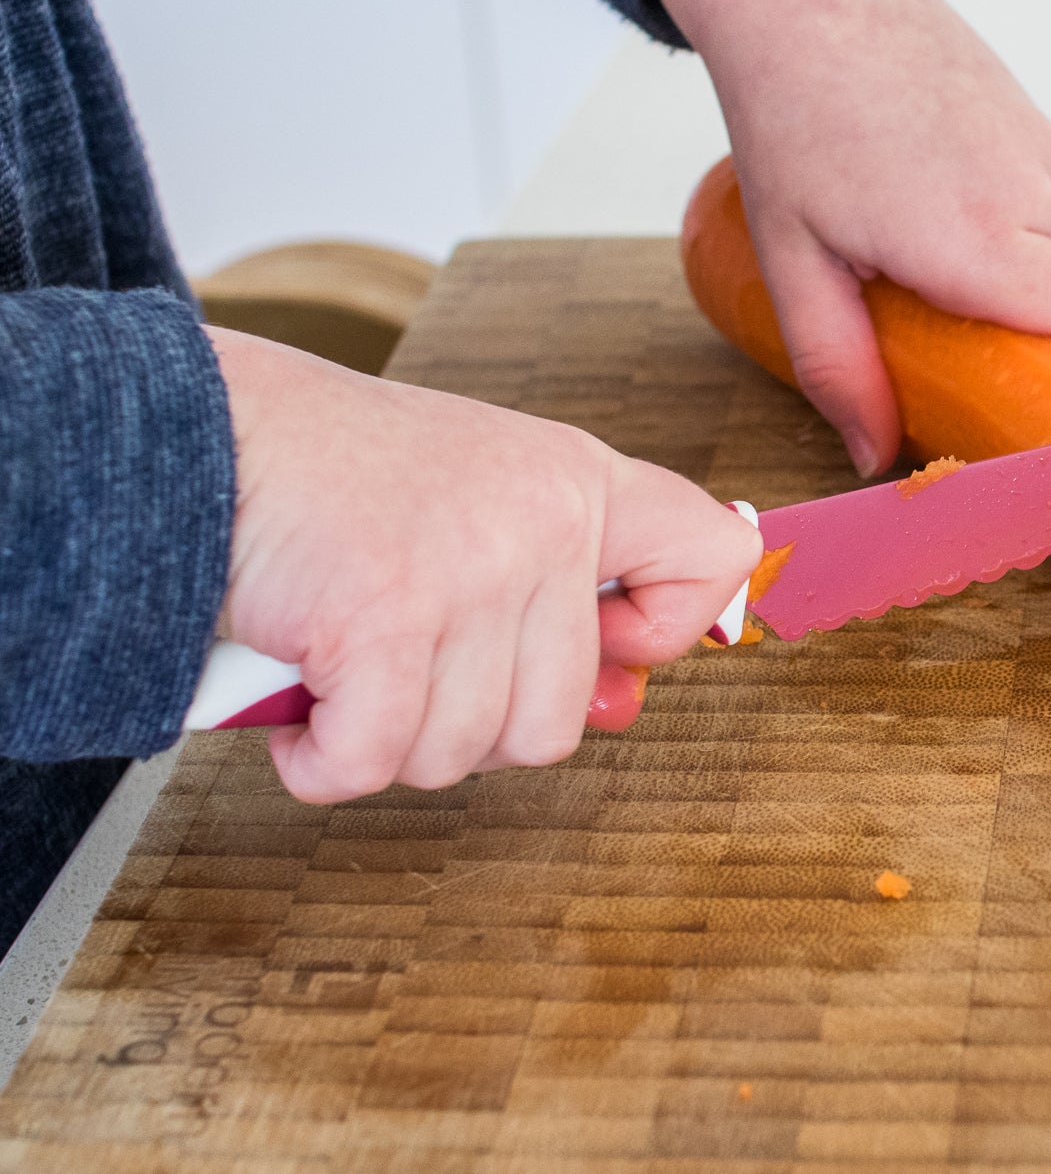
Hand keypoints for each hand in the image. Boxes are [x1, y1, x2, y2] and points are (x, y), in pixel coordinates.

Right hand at [208, 328, 759, 802]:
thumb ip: (552, 595)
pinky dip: (323, 761)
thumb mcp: (474, 502)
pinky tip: (301, 710)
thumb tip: (622, 706)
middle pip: (558, 721)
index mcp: (578, 481)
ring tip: (343, 665)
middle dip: (468, 725)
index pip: (713, 556)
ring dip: (386, 739)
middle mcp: (543, 522)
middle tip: (403, 665)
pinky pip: (375, 762)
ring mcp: (471, 573)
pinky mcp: (385, 621)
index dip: (667, 629)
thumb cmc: (327, 479)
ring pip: (463, 752)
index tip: (604, 641)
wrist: (193, 432)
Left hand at [633, 0, 1050, 475]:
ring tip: (922, 255)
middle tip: (953, 341)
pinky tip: (931, 198)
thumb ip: (838, 368)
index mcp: (977, 238)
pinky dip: (1006, 221)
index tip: (1029, 395)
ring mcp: (1039, 145)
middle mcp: (1029, 189)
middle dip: (1032, 331)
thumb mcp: (793, 264)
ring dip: (1013, 274)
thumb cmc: (790, 118)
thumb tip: (872, 456)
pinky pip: (1045, 198)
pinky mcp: (1033, 117)